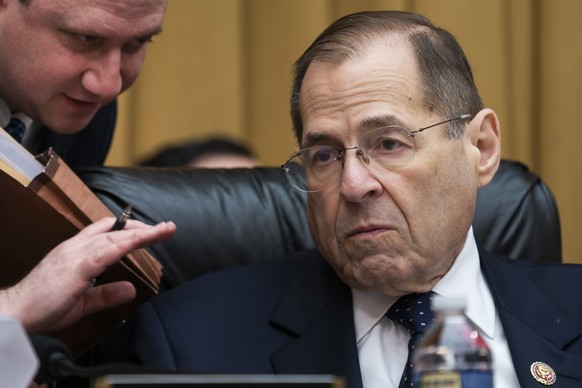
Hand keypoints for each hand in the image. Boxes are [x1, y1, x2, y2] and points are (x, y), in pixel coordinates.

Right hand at [0, 217, 175, 332]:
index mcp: (75, 253)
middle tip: (165, 227)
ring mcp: (75, 255)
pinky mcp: (75, 267)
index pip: (105, 232)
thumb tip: (131, 290)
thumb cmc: (41, 307)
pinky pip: (105, 252)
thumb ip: (106, 294)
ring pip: (114, 237)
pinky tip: (141, 241)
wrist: (13, 313)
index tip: (149, 230)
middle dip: (141, 228)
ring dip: (141, 233)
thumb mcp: (82, 301)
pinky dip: (125, 245)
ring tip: (163, 229)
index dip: (128, 229)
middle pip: (114, 231)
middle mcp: (75, 248)